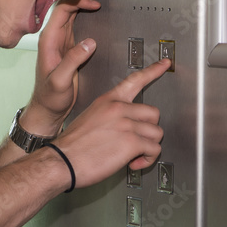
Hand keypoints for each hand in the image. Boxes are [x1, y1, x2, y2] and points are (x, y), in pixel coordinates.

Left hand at [21, 0, 106, 134]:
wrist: (47, 109)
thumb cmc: (50, 98)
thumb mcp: (61, 81)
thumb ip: (73, 61)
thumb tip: (90, 43)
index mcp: (49, 41)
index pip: (61, 10)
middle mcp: (53, 37)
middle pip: (66, 5)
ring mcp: (60, 40)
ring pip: (71, 10)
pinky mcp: (68, 45)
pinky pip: (75, 20)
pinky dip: (85, 10)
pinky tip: (94, 6)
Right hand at [51, 58, 170, 188]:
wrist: (61, 161)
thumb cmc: (72, 146)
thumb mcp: (90, 118)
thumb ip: (110, 116)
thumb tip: (126, 126)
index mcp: (109, 100)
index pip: (135, 80)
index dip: (154, 71)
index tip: (165, 64)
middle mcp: (119, 109)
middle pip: (153, 113)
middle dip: (148, 130)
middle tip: (137, 141)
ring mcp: (126, 124)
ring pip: (156, 133)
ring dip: (148, 147)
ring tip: (134, 154)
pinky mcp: (131, 142)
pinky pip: (154, 150)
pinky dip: (147, 160)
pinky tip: (133, 163)